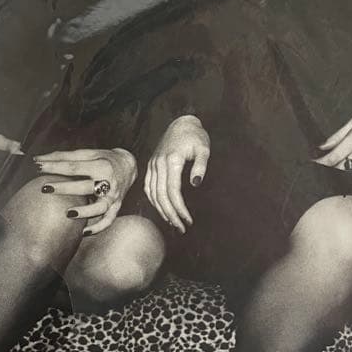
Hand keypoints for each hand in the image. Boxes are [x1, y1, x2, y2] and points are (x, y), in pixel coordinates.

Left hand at [32, 147, 136, 237]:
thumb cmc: (104, 158)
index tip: (38, 167)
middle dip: (65, 188)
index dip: (56, 166)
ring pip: (100, 207)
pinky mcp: (116, 206)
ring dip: (84, 211)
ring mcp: (113, 196)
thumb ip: (65, 156)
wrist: (129, 166)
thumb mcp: (88, 153)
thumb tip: (39, 159)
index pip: (75, 166)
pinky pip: (108, 220)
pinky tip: (83, 232)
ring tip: (67, 213)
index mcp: (101, 165)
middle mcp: (109, 181)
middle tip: (46, 188)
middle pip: (85, 186)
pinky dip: (98, 228)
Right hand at [145, 115, 209, 233]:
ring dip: (162, 211)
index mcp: (171, 160)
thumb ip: (200, 166)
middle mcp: (158, 163)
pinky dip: (153, 201)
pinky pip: (148, 187)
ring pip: (152, 193)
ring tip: (173, 223)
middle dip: (171, 215)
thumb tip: (195, 184)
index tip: (188, 220)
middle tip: (181, 228)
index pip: (173, 191)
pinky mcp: (151, 165)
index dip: (180, 208)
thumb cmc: (195, 136)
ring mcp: (153, 164)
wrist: (182, 123)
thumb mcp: (204, 148)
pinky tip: (162, 210)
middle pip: (161, 196)